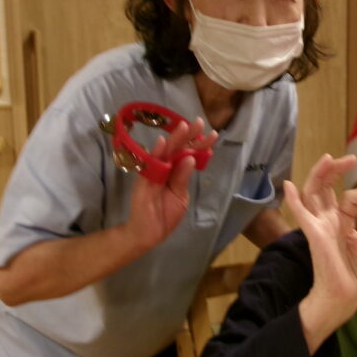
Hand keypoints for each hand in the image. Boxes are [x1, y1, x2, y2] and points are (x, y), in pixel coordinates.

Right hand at [123, 119, 217, 251]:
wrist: (148, 234)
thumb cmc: (164, 214)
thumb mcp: (180, 196)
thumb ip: (183, 178)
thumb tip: (191, 158)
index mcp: (176, 171)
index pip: (188, 154)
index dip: (199, 144)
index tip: (212, 134)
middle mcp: (165, 168)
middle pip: (177, 148)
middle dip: (188, 135)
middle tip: (199, 122)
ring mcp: (154, 173)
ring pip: (165, 152)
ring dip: (174, 140)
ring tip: (184, 127)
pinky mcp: (144, 181)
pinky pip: (150, 165)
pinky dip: (156, 154)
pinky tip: (163, 143)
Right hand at [287, 154, 356, 351]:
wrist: (345, 297)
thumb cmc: (354, 274)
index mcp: (339, 222)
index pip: (349, 198)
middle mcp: (326, 221)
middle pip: (324, 189)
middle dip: (333, 171)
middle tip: (349, 159)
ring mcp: (319, 227)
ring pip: (313, 194)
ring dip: (319, 175)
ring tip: (327, 159)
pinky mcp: (316, 236)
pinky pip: (302, 215)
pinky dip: (294, 200)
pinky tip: (288, 186)